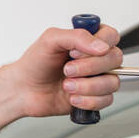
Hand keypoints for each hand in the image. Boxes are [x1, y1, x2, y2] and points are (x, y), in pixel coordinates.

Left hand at [0, 23, 123, 137]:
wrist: (23, 90)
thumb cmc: (34, 64)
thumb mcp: (50, 40)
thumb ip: (77, 36)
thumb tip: (101, 46)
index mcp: (88, 41)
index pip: (111, 37)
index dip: (97, 46)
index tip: (75, 52)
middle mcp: (96, 59)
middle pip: (115, 59)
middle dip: (89, 68)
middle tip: (67, 70)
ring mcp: (96, 79)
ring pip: (112, 82)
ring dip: (87, 86)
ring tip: (67, 86)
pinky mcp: (94, 97)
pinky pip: (106, 100)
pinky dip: (87, 101)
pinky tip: (72, 98)